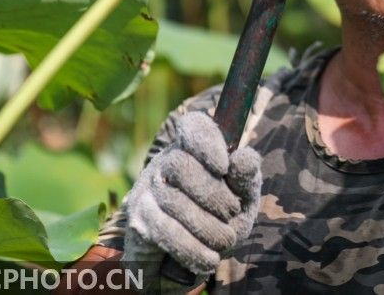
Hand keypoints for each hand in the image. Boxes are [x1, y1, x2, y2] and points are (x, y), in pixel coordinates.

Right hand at [122, 112, 261, 288]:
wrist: (198, 254)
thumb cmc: (225, 216)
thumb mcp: (243, 197)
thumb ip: (246, 177)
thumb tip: (245, 157)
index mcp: (195, 148)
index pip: (192, 126)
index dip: (205, 141)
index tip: (223, 166)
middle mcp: (166, 163)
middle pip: (179, 164)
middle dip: (212, 193)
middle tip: (232, 212)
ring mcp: (147, 189)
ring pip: (172, 200)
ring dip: (207, 226)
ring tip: (225, 240)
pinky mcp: (138, 220)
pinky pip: (163, 231)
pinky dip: (191, 248)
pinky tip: (208, 258)